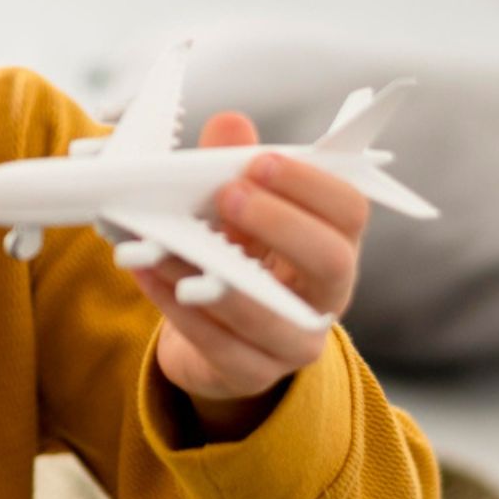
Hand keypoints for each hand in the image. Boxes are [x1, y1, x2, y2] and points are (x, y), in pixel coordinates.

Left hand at [127, 111, 369, 438]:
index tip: (261, 161)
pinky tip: (148, 271)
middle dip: (280, 224)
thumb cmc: (236, 255)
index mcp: (333, 243)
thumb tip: (229, 125)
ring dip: (216, 273)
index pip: (349, 211)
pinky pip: (218, 344)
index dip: (310, 184)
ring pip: (269, 314)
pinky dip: (179, 307)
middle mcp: (325, 296)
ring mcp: (293, 342)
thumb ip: (233, 164)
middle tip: (228, 194)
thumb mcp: (236, 208)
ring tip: (170, 240)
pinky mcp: (251, 373)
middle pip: (329, 261)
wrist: (211, 332)